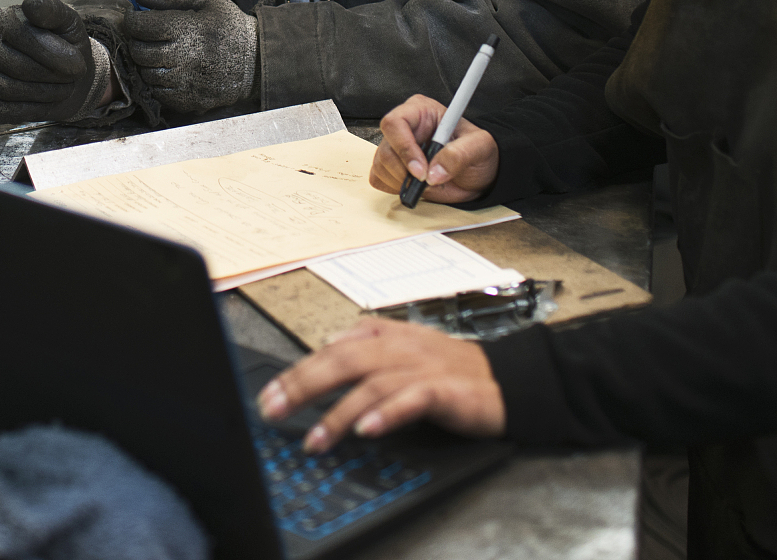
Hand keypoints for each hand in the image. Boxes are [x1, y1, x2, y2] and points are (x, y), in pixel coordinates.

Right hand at [0, 0, 110, 123]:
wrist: (67, 76)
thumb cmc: (66, 46)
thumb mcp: (68, 23)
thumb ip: (53, 10)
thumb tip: (31, 4)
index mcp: (4, 18)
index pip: (22, 36)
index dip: (54, 54)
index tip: (78, 62)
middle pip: (17, 66)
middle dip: (52, 76)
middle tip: (72, 77)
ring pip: (9, 89)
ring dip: (45, 93)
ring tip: (63, 88)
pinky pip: (1, 111)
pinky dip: (29, 110)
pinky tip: (44, 101)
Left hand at [122, 0, 257, 114]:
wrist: (255, 61)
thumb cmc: (228, 25)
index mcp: (187, 29)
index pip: (140, 26)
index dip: (133, 19)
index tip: (137, 16)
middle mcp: (184, 57)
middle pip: (139, 51)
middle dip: (137, 40)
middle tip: (147, 35)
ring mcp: (186, 82)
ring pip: (145, 73)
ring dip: (146, 62)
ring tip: (160, 52)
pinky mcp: (189, 101)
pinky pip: (157, 92)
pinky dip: (157, 81)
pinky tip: (169, 70)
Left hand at [258, 319, 505, 450]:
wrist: (507, 380)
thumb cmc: (451, 370)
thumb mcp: (405, 349)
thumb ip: (367, 343)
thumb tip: (327, 342)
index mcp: (387, 337)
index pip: (331, 350)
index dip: (298, 371)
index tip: (269, 395)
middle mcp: (401, 349)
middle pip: (344, 361)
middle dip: (304, 386)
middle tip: (276, 410)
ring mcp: (423, 369)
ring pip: (372, 384)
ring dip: (339, 414)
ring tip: (316, 440)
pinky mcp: (447, 391)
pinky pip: (413, 400)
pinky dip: (388, 414)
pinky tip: (367, 430)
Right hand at [371, 94, 499, 204]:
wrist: (476, 173)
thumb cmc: (477, 152)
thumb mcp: (480, 147)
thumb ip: (459, 155)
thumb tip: (435, 171)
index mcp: (421, 111)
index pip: (396, 122)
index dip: (404, 148)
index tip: (421, 171)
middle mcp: (404, 127)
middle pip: (386, 149)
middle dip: (405, 172)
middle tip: (427, 182)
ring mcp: (394, 147)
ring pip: (381, 165)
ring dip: (402, 182)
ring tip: (428, 182)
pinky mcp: (390, 167)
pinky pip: (380, 179)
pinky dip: (395, 188)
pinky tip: (415, 186)